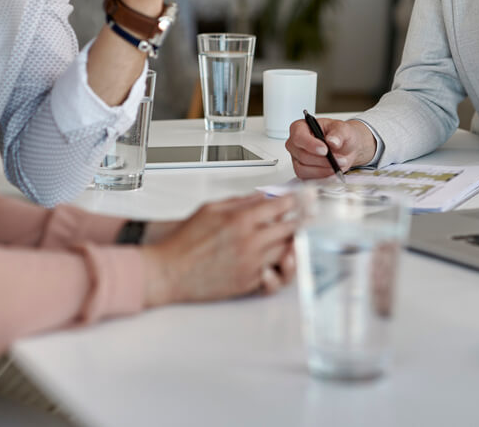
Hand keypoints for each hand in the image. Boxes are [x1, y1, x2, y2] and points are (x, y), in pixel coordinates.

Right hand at [140, 193, 296, 306]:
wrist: (169, 271)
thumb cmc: (184, 241)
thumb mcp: (210, 209)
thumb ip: (240, 201)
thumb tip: (262, 196)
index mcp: (240, 220)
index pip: (280, 206)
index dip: (297, 200)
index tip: (305, 197)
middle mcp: (249, 242)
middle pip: (290, 229)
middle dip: (302, 220)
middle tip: (309, 216)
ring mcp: (251, 264)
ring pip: (286, 251)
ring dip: (292, 242)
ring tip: (293, 236)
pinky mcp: (249, 282)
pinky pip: (276, 272)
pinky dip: (279, 264)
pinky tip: (277, 258)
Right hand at [285, 117, 376, 179]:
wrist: (346, 147)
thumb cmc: (340, 135)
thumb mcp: (343, 129)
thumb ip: (338, 134)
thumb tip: (332, 141)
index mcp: (301, 127)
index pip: (299, 136)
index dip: (310, 145)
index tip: (325, 150)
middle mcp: (296, 143)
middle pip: (302, 155)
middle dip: (323, 160)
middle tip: (339, 160)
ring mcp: (297, 158)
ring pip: (303, 169)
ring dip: (323, 170)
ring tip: (338, 166)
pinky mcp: (302, 170)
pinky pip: (307, 177)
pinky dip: (321, 176)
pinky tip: (332, 172)